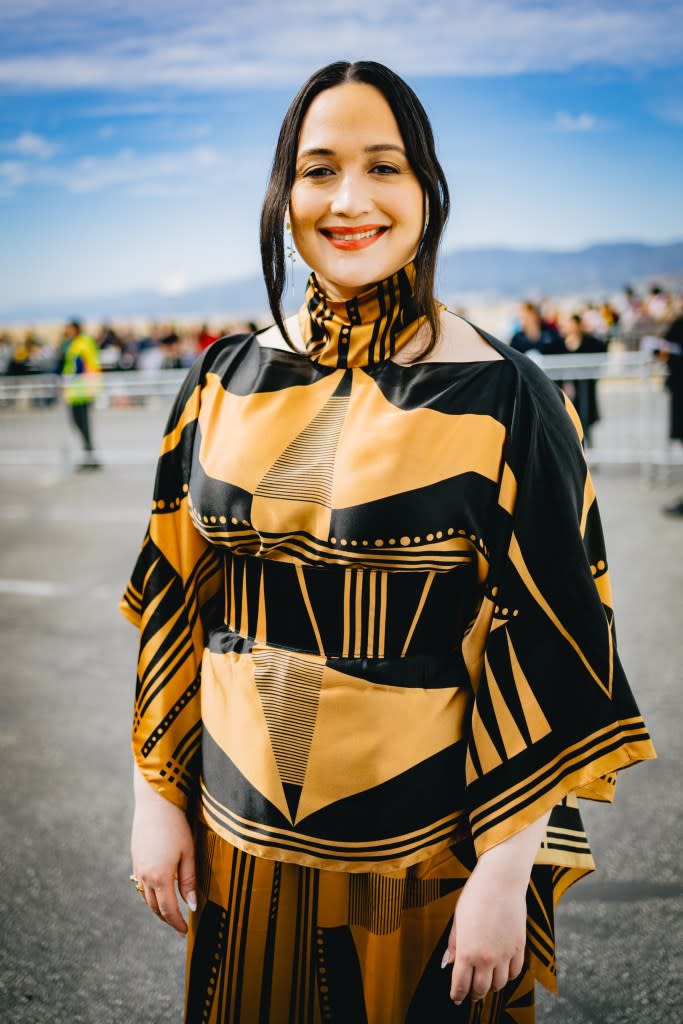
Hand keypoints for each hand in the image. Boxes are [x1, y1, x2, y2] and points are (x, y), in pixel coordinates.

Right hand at [131, 766, 196, 934]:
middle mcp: (145, 875)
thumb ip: (189, 881)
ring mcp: (138, 867)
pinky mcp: (135, 858)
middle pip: (154, 907)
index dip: (177, 923)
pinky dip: (150, 893)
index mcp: (160, 876)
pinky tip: (160, 891)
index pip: (168, 909)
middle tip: (179, 925)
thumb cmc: (176, 826)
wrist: (155, 803)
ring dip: (157, 907)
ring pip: (145, 897)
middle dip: (167, 919)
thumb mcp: (188, 853)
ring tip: (171, 911)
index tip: (185, 932)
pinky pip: (140, 884)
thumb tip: (192, 905)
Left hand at [442, 864, 525, 1003]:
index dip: (457, 995)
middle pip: (481, 989)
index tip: (455, 998)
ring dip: (491, 987)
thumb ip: (454, 944)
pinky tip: (502, 972)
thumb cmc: (476, 896)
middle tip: (470, 994)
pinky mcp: (519, 947)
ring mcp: (505, 954)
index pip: (461, 985)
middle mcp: (487, 957)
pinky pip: (515, 972)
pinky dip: (508, 977)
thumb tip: (449, 963)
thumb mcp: (458, 919)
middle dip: (474, 994)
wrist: (500, 881)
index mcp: (467, 951)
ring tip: (486, 982)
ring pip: (499, 984)